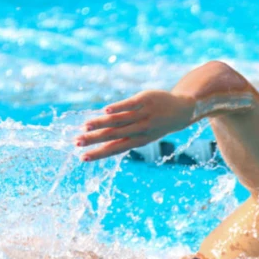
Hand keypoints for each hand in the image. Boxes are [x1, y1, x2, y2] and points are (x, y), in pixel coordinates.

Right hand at [75, 90, 194, 160]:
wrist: (181, 110)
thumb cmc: (157, 124)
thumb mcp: (143, 134)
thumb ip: (123, 135)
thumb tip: (99, 138)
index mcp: (139, 140)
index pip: (115, 148)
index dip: (99, 154)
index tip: (82, 158)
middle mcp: (141, 129)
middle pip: (114, 135)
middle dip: (94, 140)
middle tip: (77, 142)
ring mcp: (143, 114)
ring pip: (119, 120)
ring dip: (101, 124)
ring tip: (84, 126)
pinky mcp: (145, 100)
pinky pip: (130, 105)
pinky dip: (117, 108)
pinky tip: (104, 110)